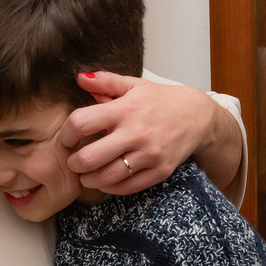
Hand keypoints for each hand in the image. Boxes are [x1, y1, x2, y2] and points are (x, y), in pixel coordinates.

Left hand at [58, 71, 220, 194]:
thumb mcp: (135, 85)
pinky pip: (127, 188)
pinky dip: (110, 187)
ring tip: (86, 174)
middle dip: (74, 163)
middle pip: (89, 158)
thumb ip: (106, 82)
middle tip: (74, 161)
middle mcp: (136, 133)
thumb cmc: (162, 100)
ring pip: (106, 177)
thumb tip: (80, 78)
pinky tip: (105, 180)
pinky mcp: (159, 171)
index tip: (67, 138)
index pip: (82, 123)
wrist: (199, 117)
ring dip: (89, 179)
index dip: (66, 133)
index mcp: (125, 110)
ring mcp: (149, 155)